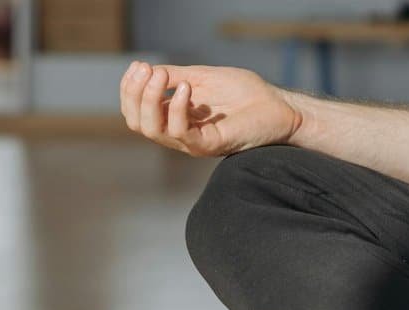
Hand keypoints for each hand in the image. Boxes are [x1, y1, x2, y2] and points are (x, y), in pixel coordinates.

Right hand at [119, 61, 302, 156]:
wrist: (279, 107)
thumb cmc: (245, 94)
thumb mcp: (202, 77)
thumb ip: (175, 76)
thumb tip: (147, 71)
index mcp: (174, 118)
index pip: (136, 112)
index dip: (130, 89)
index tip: (139, 65)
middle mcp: (179, 133)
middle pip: (137, 122)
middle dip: (134, 93)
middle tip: (148, 70)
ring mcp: (192, 142)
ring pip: (151, 129)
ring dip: (150, 98)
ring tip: (163, 76)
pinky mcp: (208, 145)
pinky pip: (179, 132)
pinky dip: (176, 108)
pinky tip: (185, 88)